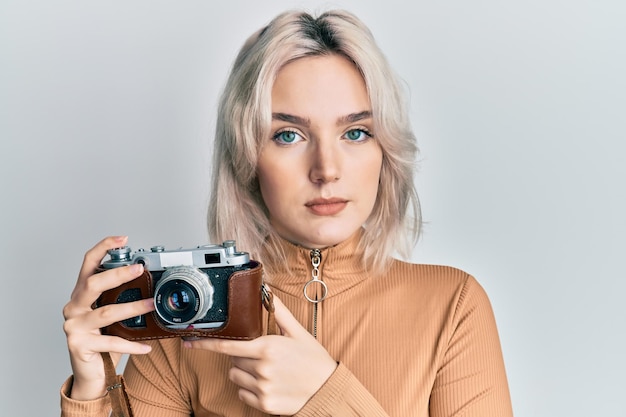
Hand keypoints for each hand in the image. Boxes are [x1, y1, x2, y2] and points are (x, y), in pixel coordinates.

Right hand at [62, 236, 154, 399]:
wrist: (92, 373)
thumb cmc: (104, 340)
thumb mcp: (111, 315)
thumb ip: (120, 298)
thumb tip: (151, 284)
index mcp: (81, 294)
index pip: (88, 264)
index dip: (103, 248)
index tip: (123, 239)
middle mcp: (73, 307)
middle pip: (93, 284)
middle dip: (117, 274)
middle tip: (139, 269)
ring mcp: (73, 326)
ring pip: (106, 312)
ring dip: (132, 308)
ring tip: (151, 306)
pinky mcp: (79, 345)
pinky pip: (111, 341)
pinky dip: (132, 344)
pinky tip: (147, 346)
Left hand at [183, 295, 336, 414]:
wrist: (327, 389)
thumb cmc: (313, 359)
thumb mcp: (298, 333)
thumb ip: (278, 313)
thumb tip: (267, 292)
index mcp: (267, 348)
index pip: (229, 345)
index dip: (206, 344)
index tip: (189, 342)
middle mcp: (262, 368)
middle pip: (234, 360)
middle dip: (244, 357)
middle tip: (264, 357)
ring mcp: (262, 387)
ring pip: (236, 377)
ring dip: (245, 373)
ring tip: (267, 371)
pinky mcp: (264, 403)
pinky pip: (242, 393)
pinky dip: (250, 389)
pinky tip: (268, 384)